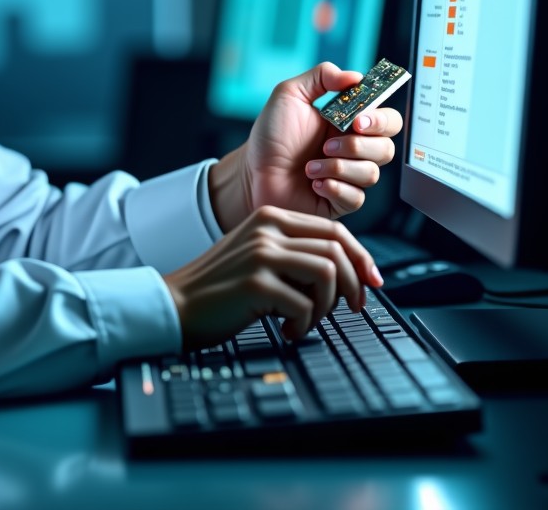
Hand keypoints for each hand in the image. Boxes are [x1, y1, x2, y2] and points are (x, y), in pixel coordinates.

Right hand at [162, 205, 383, 348]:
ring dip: (327, 305)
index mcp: (269, 217)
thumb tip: (345, 272)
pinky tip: (286, 330)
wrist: (176, 304)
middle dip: (353, 284)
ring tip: (306, 319)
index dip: (361, 257)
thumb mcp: (257, 254)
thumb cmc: (220, 287)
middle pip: (336, 249)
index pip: (333, 229)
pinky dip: (304, 325)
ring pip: (327, 272)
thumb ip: (293, 252)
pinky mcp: (255, 283)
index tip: (372, 283)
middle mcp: (267, 229)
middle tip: (351, 309)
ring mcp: (261, 254)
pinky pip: (305, 305)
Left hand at [208, 62, 403, 233]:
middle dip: (359, 146)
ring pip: (371, 174)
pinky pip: (356, 198)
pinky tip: (314, 183)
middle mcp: (354, 150)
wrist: (252, 171)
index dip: (381, 120)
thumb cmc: (271, 135)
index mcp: (349, 123)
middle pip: (387, 149)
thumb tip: (356, 76)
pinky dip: (335, 188)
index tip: (358, 120)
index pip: (387, 120)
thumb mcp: (290, 95)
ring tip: (309, 166)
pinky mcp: (340, 201)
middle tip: (328, 145)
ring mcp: (349, 177)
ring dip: (338, 167)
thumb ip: (322, 77)